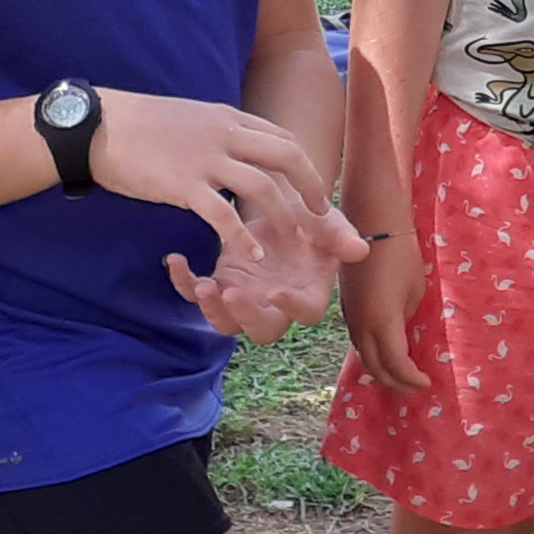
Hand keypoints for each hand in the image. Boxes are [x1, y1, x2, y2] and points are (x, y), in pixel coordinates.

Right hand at [87, 91, 336, 273]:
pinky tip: (255, 255)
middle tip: (320, 215)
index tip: (313, 189)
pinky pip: (223, 215)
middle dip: (311, 187)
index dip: (304, 166)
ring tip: (293, 240)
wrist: (97, 125)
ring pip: (263, 187)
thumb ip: (219, 130)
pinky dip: (243, 237)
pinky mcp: (183, 184)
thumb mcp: (191, 117)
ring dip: (283, 216)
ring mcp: (205, 159)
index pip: (282, 138)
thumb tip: (237, 144)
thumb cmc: (140, 124)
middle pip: (287, 157)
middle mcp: (225, 134)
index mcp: (228, 118)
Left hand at [167, 184, 363, 343]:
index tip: (276, 292)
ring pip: (226, 322)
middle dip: (245, 317)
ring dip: (211, 310)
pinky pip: (197, 293)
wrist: (279, 204)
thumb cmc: (311, 218)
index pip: (305, 312)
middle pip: (261, 329)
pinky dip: (183, 283)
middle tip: (230, 296)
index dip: (292, 307)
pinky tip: (174, 261)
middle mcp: (275, 304)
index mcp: (308, 293)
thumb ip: (340, 236)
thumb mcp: (328, 221)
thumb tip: (359, 250)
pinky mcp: (220, 283)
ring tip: (203, 286)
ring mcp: (245, 297)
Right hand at [339, 222, 432, 391]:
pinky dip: (370, 354)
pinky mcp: (346, 306)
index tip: (427, 383)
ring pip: (362, 355)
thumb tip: (400, 329)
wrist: (371, 223)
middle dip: (395, 383)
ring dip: (380, 371)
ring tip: (397, 379)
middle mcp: (361, 324)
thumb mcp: (416, 290)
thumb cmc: (402, 253)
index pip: (397, 364)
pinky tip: (381, 354)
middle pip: (375, 367)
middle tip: (412, 390)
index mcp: (383, 321)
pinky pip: (357, 340)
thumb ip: (407, 317)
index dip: (411, 379)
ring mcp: (350, 315)